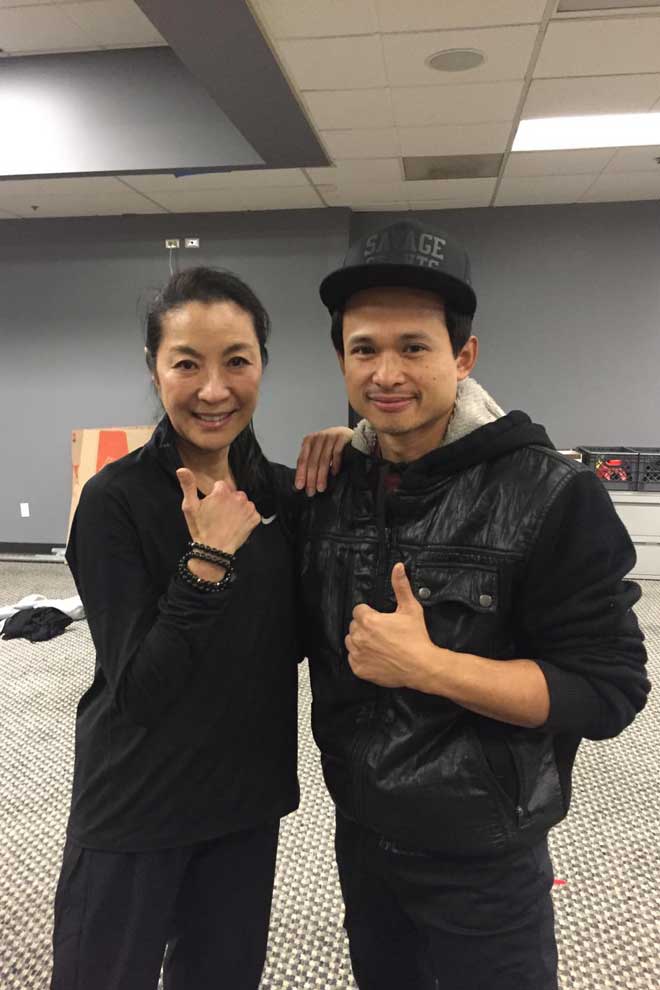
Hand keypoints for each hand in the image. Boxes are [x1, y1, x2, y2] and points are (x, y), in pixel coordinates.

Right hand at [176, 468, 260, 554]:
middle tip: (218, 516)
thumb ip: (188, 485)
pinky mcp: (255, 518)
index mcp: (222, 491)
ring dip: (237, 509)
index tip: (211, 508)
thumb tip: (181, 468)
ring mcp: (248, 507)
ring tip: (227, 521)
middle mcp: (238, 496)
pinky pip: (251, 512)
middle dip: (227, 501)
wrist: (214, 550)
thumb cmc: (201, 529)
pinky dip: (246, 518)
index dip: (214, 496)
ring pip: (243, 502)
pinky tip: (236, 525)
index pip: (220, 486)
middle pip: (233, 493)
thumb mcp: (190, 507)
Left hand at [295, 426, 353, 495]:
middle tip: (311, 491)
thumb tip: (303, 482)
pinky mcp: (342, 437)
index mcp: (309, 441)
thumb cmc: (332, 446)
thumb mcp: (318, 451)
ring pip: (324, 459)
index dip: (301, 473)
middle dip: (311, 478)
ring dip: (321, 475)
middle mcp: (318, 437)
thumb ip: (310, 462)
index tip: (300, 486)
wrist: (349, 435)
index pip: (302, 459)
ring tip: (321, 487)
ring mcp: (331, 436)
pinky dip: (335, 464)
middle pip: (312, 461)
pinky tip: (334, 474)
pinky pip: (337, 453)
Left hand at [346, 563, 438, 690]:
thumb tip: (398, 567)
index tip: (380, 619)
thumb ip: (401, 586)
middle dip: (365, 627)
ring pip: (351, 642)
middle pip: (354, 626)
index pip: (358, 611)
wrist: (422, 666)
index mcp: (368, 620)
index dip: (370, 613)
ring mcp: (358, 654)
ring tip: (378, 644)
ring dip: (361, 641)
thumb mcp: (410, 608)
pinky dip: (361, 658)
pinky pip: (353, 659)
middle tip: (382, 632)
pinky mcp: (359, 669)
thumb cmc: (416, 638)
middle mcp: (359, 637)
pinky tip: (377, 656)